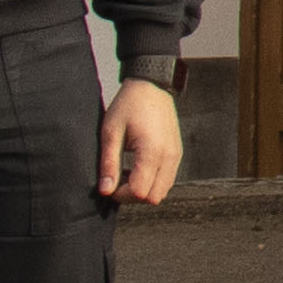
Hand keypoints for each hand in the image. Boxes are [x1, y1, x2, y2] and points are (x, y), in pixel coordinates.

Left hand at [100, 80, 181, 207]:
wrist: (151, 86)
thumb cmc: (130, 105)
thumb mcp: (111, 132)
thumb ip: (109, 163)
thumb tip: (105, 189)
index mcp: (152, 151)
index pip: (140, 191)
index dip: (121, 194)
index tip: (109, 184)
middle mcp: (169, 156)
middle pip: (153, 197)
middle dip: (133, 195)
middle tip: (117, 182)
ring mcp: (176, 155)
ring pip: (162, 191)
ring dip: (143, 189)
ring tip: (127, 174)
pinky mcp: (177, 153)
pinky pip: (167, 180)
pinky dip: (152, 181)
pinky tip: (137, 168)